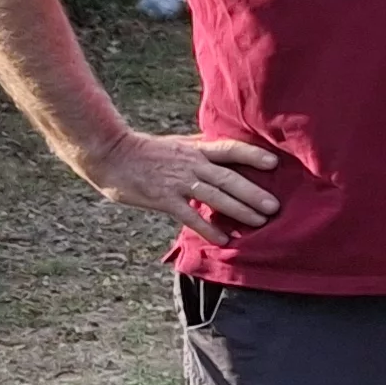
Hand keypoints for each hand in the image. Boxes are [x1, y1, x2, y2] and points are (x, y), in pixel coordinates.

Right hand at [82, 130, 280, 237]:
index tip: (274, 163)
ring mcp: (177, 181)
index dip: (252, 155)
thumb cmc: (147, 151)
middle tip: (275, 207)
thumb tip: (230, 152)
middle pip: (228, 177)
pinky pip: (188, 215)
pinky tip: (223, 239)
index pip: (230, 149)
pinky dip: (206, 227)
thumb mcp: (180, 145)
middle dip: (253, 192)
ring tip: (259, 222)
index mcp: (197, 149)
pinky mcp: (162, 198)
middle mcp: (191, 164)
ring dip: (238, 209)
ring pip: (214, 196)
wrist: (110, 154)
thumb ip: (204, 149)